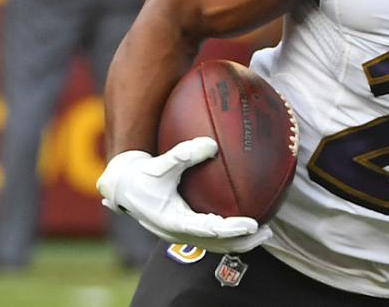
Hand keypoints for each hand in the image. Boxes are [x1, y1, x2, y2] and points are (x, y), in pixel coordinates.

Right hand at [97, 136, 272, 253]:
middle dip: (242, 242)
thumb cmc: (142, 176)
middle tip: (266, 231)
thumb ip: (184, 154)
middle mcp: (178, 232)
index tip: (253, 224)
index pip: (209, 229)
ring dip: (239, 242)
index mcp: (173, 221)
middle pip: (217, 245)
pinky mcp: (184, 229)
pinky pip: (211, 238)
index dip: (232, 229)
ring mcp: (181, 234)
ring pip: (215, 245)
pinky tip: (246, 225)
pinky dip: (229, 236)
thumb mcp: (161, 164)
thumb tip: (212, 144)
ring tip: (265, 233)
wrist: (122, 188)